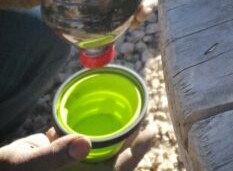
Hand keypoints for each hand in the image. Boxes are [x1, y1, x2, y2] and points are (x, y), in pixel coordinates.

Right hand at [0, 124, 155, 170]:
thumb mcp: (28, 164)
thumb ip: (54, 156)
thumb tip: (84, 144)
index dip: (135, 155)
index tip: (152, 132)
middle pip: (113, 162)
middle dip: (132, 145)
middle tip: (149, 124)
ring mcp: (71, 166)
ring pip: (101, 154)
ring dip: (117, 139)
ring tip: (135, 118)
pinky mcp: (61, 156)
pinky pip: (83, 146)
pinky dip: (94, 135)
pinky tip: (103, 119)